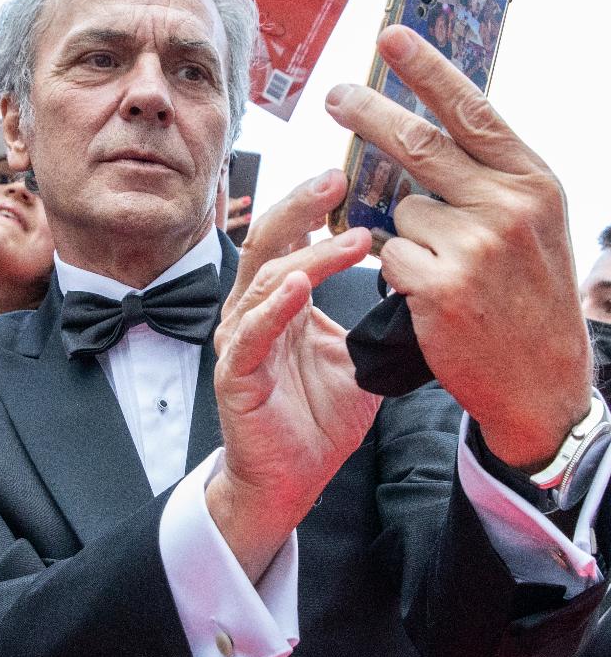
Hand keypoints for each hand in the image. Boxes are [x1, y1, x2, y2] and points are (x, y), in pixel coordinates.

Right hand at [208, 172, 379, 579]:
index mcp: (281, 303)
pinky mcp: (235, 375)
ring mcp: (240, 342)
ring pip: (267, 281)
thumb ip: (373, 319)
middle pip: (268, 242)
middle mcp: (253, 313)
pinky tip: (299, 286)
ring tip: (354, 238)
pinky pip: (251, 334)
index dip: (316, 207)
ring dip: (310, 256)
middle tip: (339, 178)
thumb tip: (420, 281)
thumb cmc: (318, 419)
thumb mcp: (358, 357)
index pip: (290, 239)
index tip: (356, 178)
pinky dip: (274, 308)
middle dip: (302, 207)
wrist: (291, 478)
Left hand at [325, 25, 589, 469]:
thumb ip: (487, 179)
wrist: (542, 379)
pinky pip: (385, 255)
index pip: (472, 109)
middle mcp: (508, 205)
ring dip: (402, 232)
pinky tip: (429, 294)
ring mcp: (474, 245)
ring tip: (444, 267)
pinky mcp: (438, 285)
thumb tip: (426, 133)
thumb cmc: (529, 297)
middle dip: (369, 115)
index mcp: (534, 181)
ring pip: (397, 210)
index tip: (391, 35)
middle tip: (334, 96)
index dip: (427, 68)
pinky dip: (395, 269)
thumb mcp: (533, 225)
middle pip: (418, 142)